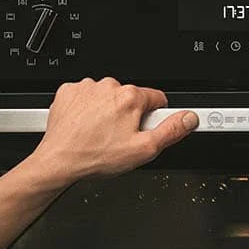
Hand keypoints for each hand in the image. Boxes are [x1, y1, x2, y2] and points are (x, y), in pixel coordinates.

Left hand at [25, 77, 198, 188]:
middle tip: (118, 137)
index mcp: (130, 98)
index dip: (153, 117)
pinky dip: (86, 109)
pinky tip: (85, 127)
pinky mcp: (69, 93)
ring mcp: (86, 88)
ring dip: (106, 111)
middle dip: (128, 115)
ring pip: (107, 97)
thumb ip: (172, 131)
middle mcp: (108, 87)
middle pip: (130, 98)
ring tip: (99, 134)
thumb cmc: (96, 156)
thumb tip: (189, 118)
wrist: (59, 161)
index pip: (156, 98)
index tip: (143, 129)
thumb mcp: (144, 150)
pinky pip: (85, 97)